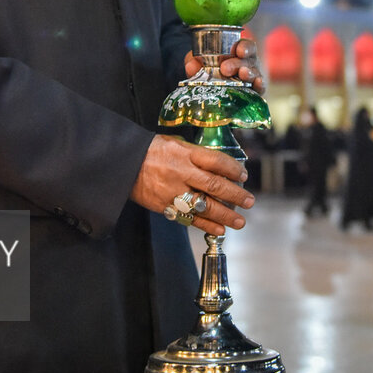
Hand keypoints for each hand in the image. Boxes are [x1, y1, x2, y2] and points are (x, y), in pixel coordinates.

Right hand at [131, 135, 255, 235]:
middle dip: (235, 195)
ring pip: (205, 205)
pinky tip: (220, 229)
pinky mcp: (165, 206)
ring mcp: (173, 191)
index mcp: (185, 153)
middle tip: (249, 202)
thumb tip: (220, 164)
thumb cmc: (150, 151)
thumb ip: (195, 154)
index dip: (233, 169)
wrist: (123, 164)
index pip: (215, 161)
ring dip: (226, 215)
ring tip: (240, 221)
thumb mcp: (174, 143)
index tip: (243, 175)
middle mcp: (181, 172)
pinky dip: (206, 225)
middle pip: (214, 185)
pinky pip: (189, 218)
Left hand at [185, 38, 264, 93]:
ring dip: (249, 73)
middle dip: (237, 63)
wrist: (212, 92)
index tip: (237, 50)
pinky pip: (261, 87)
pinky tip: (257, 83)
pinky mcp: (255, 92)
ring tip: (243, 74)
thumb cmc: (209, 71)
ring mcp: (252, 77)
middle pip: (248, 60)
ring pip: (255, 73)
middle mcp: (247, 63)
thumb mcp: (198, 63)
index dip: (243, 47)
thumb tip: (191, 65)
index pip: (245, 46)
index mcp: (237, 53)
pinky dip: (260, 85)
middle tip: (225, 68)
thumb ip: (193, 61)